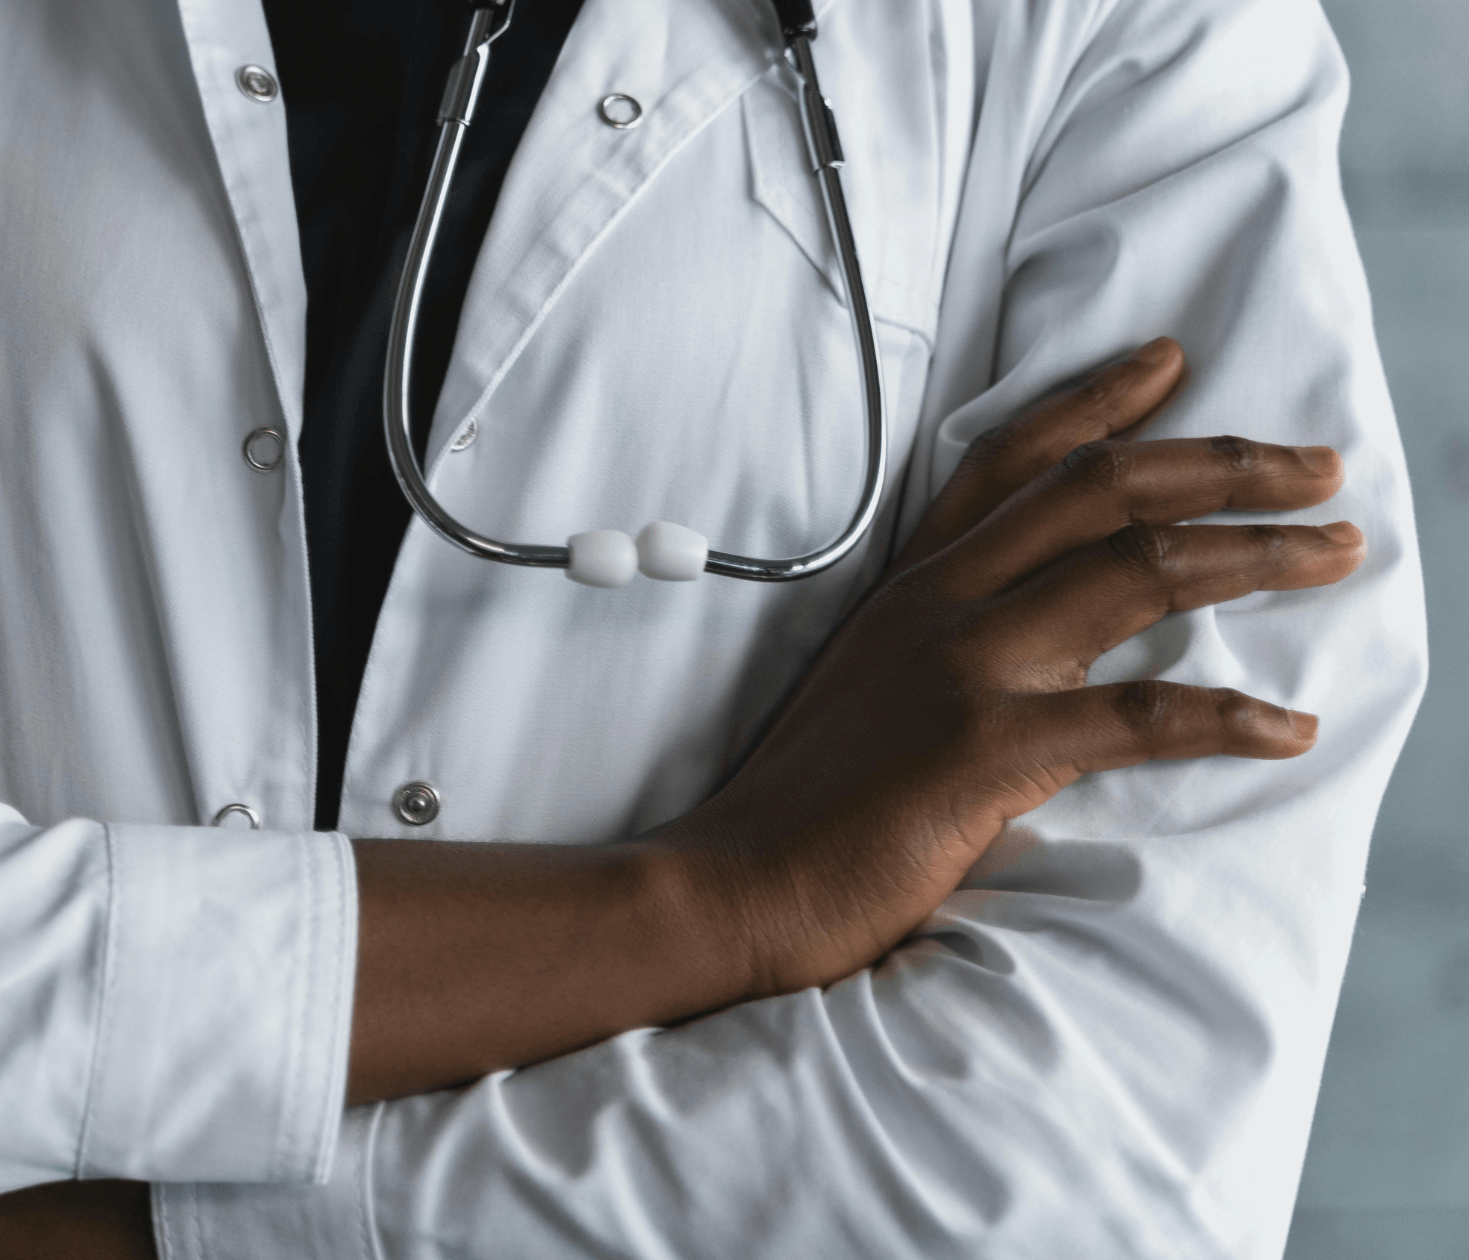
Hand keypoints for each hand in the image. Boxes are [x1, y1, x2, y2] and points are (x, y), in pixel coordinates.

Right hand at [664, 337, 1361, 996]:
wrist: (734, 884)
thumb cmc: (804, 806)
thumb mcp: (867, 689)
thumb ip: (941, 646)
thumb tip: (1035, 643)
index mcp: (909, 588)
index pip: (1010, 460)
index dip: (1097, 399)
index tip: (1173, 362)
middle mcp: (938, 605)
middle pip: (1099, 490)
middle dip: (1226, 462)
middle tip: (1319, 463)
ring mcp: (961, 669)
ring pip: (1137, 571)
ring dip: (1256, 552)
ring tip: (1336, 549)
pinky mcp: (983, 749)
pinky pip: (1139, 717)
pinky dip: (1229, 717)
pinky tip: (1288, 728)